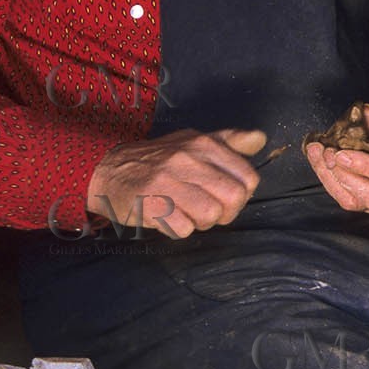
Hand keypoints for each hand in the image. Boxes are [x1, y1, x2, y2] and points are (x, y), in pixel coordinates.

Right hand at [85, 128, 264, 239]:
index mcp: (203, 144)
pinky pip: (183, 230)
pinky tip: (168, 218)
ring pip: (211, 215)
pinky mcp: (150, 205)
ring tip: (187, 213)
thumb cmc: (158, 159)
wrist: (108, 170)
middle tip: (209, 211)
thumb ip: (229, 141)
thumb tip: (260, 138)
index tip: (225, 196)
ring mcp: (168, 182)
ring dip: (202, 222)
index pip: (247, 177)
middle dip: (226, 212)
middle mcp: (187, 160)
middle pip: (233, 199)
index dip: (242, 194)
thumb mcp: (193, 141)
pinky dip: (178, 229)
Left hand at [306, 102, 368, 213]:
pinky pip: (345, 198)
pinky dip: (328, 179)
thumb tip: (360, 115)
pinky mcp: (368, 203)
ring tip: (316, 153)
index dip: (366, 166)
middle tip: (326, 152)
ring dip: (330, 177)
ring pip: (354, 202)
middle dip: (343, 175)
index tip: (341, 154)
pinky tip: (318, 160)